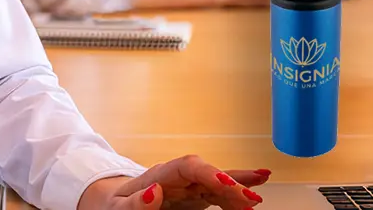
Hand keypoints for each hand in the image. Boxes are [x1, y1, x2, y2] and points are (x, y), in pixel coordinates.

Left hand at [80, 157, 271, 209]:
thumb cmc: (113, 206)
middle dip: (232, 184)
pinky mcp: (195, 197)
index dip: (209, 173)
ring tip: (260, 194)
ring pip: (219, 182)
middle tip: (251, 199)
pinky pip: (219, 194)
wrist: (113, 203)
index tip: (224, 184)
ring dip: (240, 187)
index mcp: (160, 174)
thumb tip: (154, 191)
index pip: (189, 167)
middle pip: (209, 173)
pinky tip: (256, 192)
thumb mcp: (116, 209)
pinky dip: (236, 195)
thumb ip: (134, 203)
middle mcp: (179, 176)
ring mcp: (189, 186)